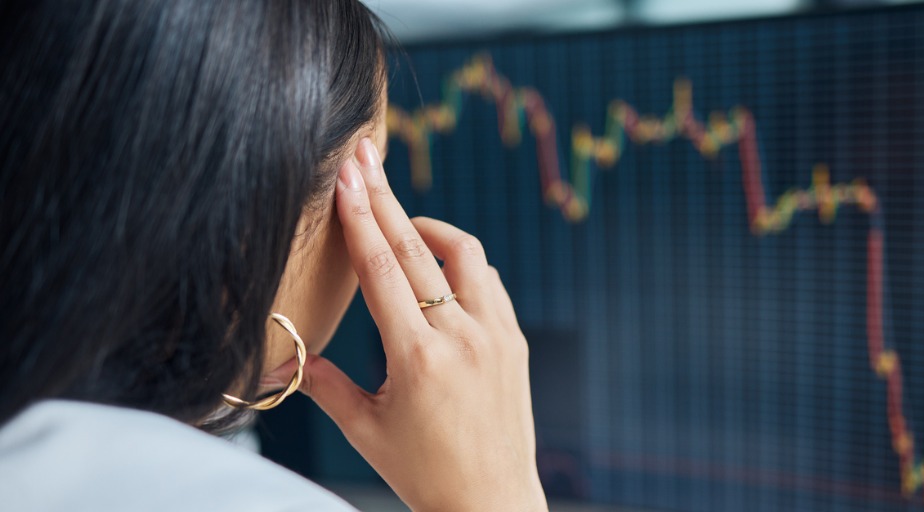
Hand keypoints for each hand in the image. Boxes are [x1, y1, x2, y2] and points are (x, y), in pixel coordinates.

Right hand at [291, 138, 546, 510]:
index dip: (360, 218)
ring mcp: (496, 335)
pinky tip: (441, 267)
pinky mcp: (515, 341)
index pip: (382, 269)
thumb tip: (284, 357)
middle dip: (384, 197)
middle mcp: (462, 337)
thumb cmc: (426, 473)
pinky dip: (462, 264)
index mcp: (418, 358)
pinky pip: (489, 283)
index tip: (347, 177)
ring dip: (429, 228)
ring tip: (400, 219)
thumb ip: (324, 385)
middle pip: (417, 248)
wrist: (493, 502)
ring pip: (465, 254)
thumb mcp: (366, 431)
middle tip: (364, 156)